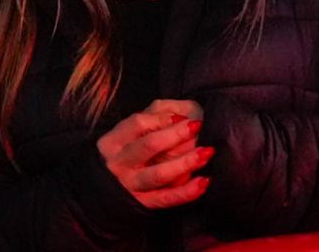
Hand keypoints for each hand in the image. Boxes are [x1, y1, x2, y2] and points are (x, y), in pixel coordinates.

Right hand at [96, 98, 212, 208]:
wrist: (113, 187)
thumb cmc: (130, 150)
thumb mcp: (133, 129)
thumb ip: (154, 116)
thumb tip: (177, 117)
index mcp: (112, 141)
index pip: (137, 124)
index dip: (162, 118)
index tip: (183, 116)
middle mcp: (119, 163)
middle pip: (148, 146)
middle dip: (175, 135)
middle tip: (197, 126)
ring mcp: (131, 185)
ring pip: (159, 174)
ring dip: (185, 163)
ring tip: (206, 153)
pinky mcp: (145, 203)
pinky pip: (167, 198)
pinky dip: (187, 191)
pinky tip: (203, 181)